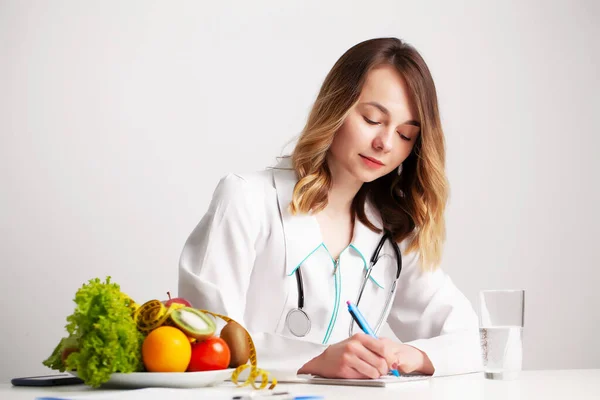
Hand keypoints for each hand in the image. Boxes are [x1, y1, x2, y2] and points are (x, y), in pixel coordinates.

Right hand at [298, 334, 433, 377]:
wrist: (324, 360)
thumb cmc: (343, 351)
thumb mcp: (358, 343)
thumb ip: (373, 347)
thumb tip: (391, 357)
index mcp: (360, 337)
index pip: (383, 347)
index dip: (390, 357)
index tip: (392, 362)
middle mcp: (354, 346)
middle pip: (380, 361)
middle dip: (384, 369)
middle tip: (383, 370)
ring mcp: (349, 357)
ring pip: (374, 372)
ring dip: (376, 374)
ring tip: (373, 372)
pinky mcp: (345, 369)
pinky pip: (364, 377)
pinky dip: (366, 377)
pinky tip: (362, 373)